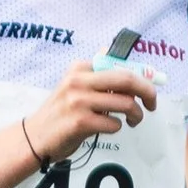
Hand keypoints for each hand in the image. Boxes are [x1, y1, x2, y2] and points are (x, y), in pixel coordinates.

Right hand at [21, 58, 155, 164]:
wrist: (35, 137)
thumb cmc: (60, 113)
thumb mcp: (73, 86)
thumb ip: (94, 73)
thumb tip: (108, 51)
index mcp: (80, 68)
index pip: (120, 67)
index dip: (141, 78)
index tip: (147, 89)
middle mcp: (79, 81)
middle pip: (126, 80)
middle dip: (147, 91)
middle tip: (152, 103)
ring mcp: (79, 101)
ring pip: (125, 103)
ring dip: (135, 115)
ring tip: (132, 120)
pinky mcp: (80, 122)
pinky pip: (114, 124)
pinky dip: (117, 128)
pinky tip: (106, 128)